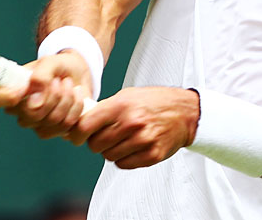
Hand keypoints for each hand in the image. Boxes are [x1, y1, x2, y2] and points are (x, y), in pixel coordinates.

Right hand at [0, 51, 92, 138]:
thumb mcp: (50, 62)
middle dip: (52, 97)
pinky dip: (76, 110)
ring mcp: (37, 124)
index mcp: (11, 89)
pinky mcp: (56, 131)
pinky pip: (66, 130)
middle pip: (29, 117)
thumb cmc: (58, 66)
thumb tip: (34, 102)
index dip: (4, 98)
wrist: (79, 74)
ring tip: (70, 85)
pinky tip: (77, 97)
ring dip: (67, 101)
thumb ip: (41, 76)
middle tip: (61, 81)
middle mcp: (20, 110)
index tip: (22, 89)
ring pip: (50, 124)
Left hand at [67, 86, 199, 168]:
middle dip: (95, 142)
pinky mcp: (152, 155)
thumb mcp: (126, 96)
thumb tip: (77, 124)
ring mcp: (143, 140)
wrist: (184, 112)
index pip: (85, 126)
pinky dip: (123, 159)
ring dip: (110, 151)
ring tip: (121, 140)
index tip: (76, 135)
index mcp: (121, 105)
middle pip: (95, 144)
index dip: (76, 133)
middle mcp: (131, 123)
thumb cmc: (152, 102)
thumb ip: (103, 109)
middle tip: (103, 136)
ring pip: (108, 156)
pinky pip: (123, 164)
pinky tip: (131, 147)